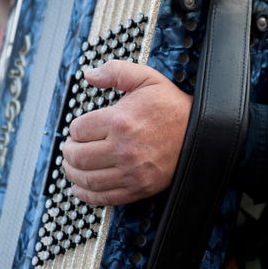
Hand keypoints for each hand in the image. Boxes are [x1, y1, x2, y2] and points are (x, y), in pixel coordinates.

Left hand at [62, 60, 191, 205]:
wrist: (200, 133)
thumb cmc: (172, 107)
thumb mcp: (146, 78)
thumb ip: (115, 71)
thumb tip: (89, 74)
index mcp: (121, 120)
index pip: (79, 129)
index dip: (74, 129)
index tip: (78, 130)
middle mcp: (124, 149)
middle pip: (78, 156)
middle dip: (68, 152)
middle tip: (69, 149)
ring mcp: (131, 172)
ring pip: (87, 179)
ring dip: (72, 174)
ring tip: (71, 167)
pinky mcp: (138, 188)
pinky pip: (104, 197)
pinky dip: (86, 195)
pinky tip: (79, 188)